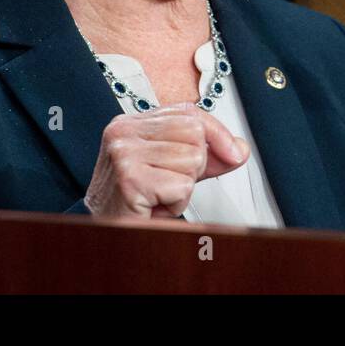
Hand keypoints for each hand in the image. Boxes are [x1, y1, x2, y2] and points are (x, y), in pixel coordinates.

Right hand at [83, 102, 248, 217]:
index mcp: (132, 123)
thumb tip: (239, 148)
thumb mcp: (175, 170)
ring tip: (159, 195)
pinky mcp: (130, 178)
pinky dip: (176, 203)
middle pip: (194, 133)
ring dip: (183, 187)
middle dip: (194, 164)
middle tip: (169, 182)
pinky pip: (182, 186)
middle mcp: (124, 132)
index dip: (217, 132)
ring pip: (191, 160)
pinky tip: (155, 206)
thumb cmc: (137, 202)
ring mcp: (124, 153)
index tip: (233, 152)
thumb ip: (206, 155)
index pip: (188, 112)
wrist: (106, 233)